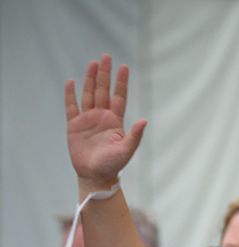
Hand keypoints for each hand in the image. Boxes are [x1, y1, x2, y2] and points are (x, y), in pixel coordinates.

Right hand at [65, 54, 146, 192]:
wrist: (95, 175)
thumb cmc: (113, 165)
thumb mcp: (127, 149)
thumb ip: (135, 135)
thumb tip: (145, 120)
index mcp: (116, 121)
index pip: (119, 97)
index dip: (121, 82)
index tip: (124, 67)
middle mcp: (102, 117)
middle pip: (103, 91)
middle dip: (105, 74)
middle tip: (106, 56)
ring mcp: (88, 120)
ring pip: (89, 94)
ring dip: (91, 79)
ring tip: (93, 63)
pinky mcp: (74, 126)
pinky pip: (72, 107)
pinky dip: (71, 95)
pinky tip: (71, 82)